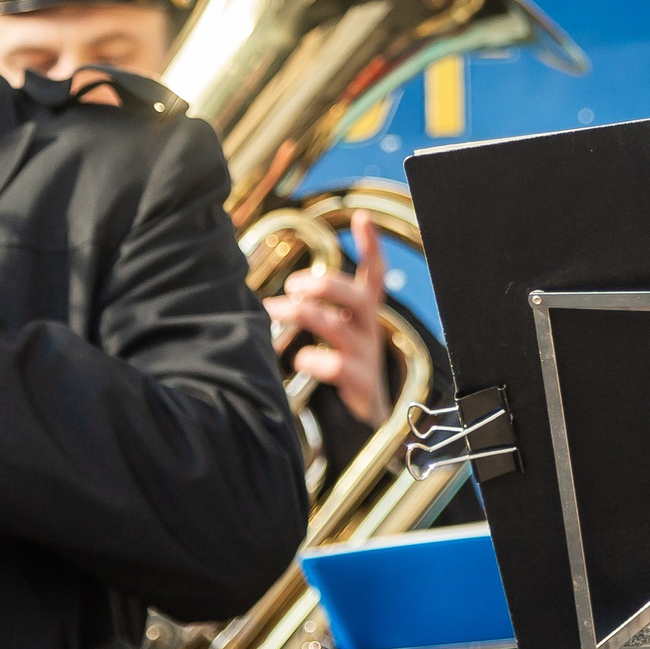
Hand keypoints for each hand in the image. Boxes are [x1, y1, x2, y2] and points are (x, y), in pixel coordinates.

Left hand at [265, 211, 391, 427]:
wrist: (369, 431)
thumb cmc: (345, 375)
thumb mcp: (339, 339)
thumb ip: (317, 315)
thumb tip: (274, 299)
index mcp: (365, 317)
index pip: (375, 275)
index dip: (371, 246)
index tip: (362, 217)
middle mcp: (370, 332)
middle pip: (356, 296)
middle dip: (325, 284)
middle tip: (294, 284)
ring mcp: (367, 359)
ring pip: (341, 327)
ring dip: (306, 314)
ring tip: (276, 310)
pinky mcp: (361, 386)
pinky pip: (338, 367)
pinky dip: (316, 360)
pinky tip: (300, 360)